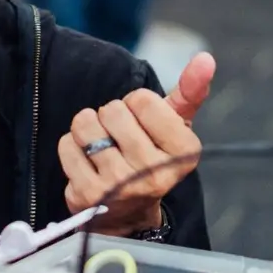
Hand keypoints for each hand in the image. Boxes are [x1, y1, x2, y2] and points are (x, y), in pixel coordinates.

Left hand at [59, 52, 214, 235]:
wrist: (127, 215)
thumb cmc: (152, 158)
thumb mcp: (175, 127)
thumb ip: (189, 91)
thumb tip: (205, 58)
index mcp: (184, 152)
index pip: (142, 98)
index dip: (135, 104)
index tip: (141, 124)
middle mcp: (154, 172)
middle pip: (113, 110)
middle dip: (111, 117)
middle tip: (119, 138)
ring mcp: (120, 186)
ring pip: (86, 124)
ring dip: (88, 128)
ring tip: (101, 146)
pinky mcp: (88, 195)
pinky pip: (66, 145)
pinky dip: (71, 146)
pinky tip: (86, 162)